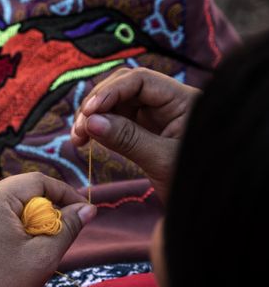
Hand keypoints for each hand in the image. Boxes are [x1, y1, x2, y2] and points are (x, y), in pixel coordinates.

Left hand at [0, 173, 95, 286]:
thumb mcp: (43, 258)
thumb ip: (67, 227)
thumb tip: (87, 209)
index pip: (35, 181)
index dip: (63, 192)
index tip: (80, 210)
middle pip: (15, 192)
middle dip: (40, 209)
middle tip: (56, 233)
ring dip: (19, 219)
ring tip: (30, 247)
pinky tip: (4, 253)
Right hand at [71, 67, 200, 201]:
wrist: (209, 206)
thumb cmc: (196, 183)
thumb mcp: (162, 161)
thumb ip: (127, 139)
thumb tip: (91, 122)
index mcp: (183, 101)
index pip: (140, 80)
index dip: (110, 92)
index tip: (88, 113)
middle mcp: (168, 102)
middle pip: (124, 87)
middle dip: (97, 104)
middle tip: (78, 130)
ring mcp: (156, 115)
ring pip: (116, 103)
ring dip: (93, 117)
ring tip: (77, 139)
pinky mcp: (146, 130)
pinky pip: (117, 120)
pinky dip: (99, 127)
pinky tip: (86, 139)